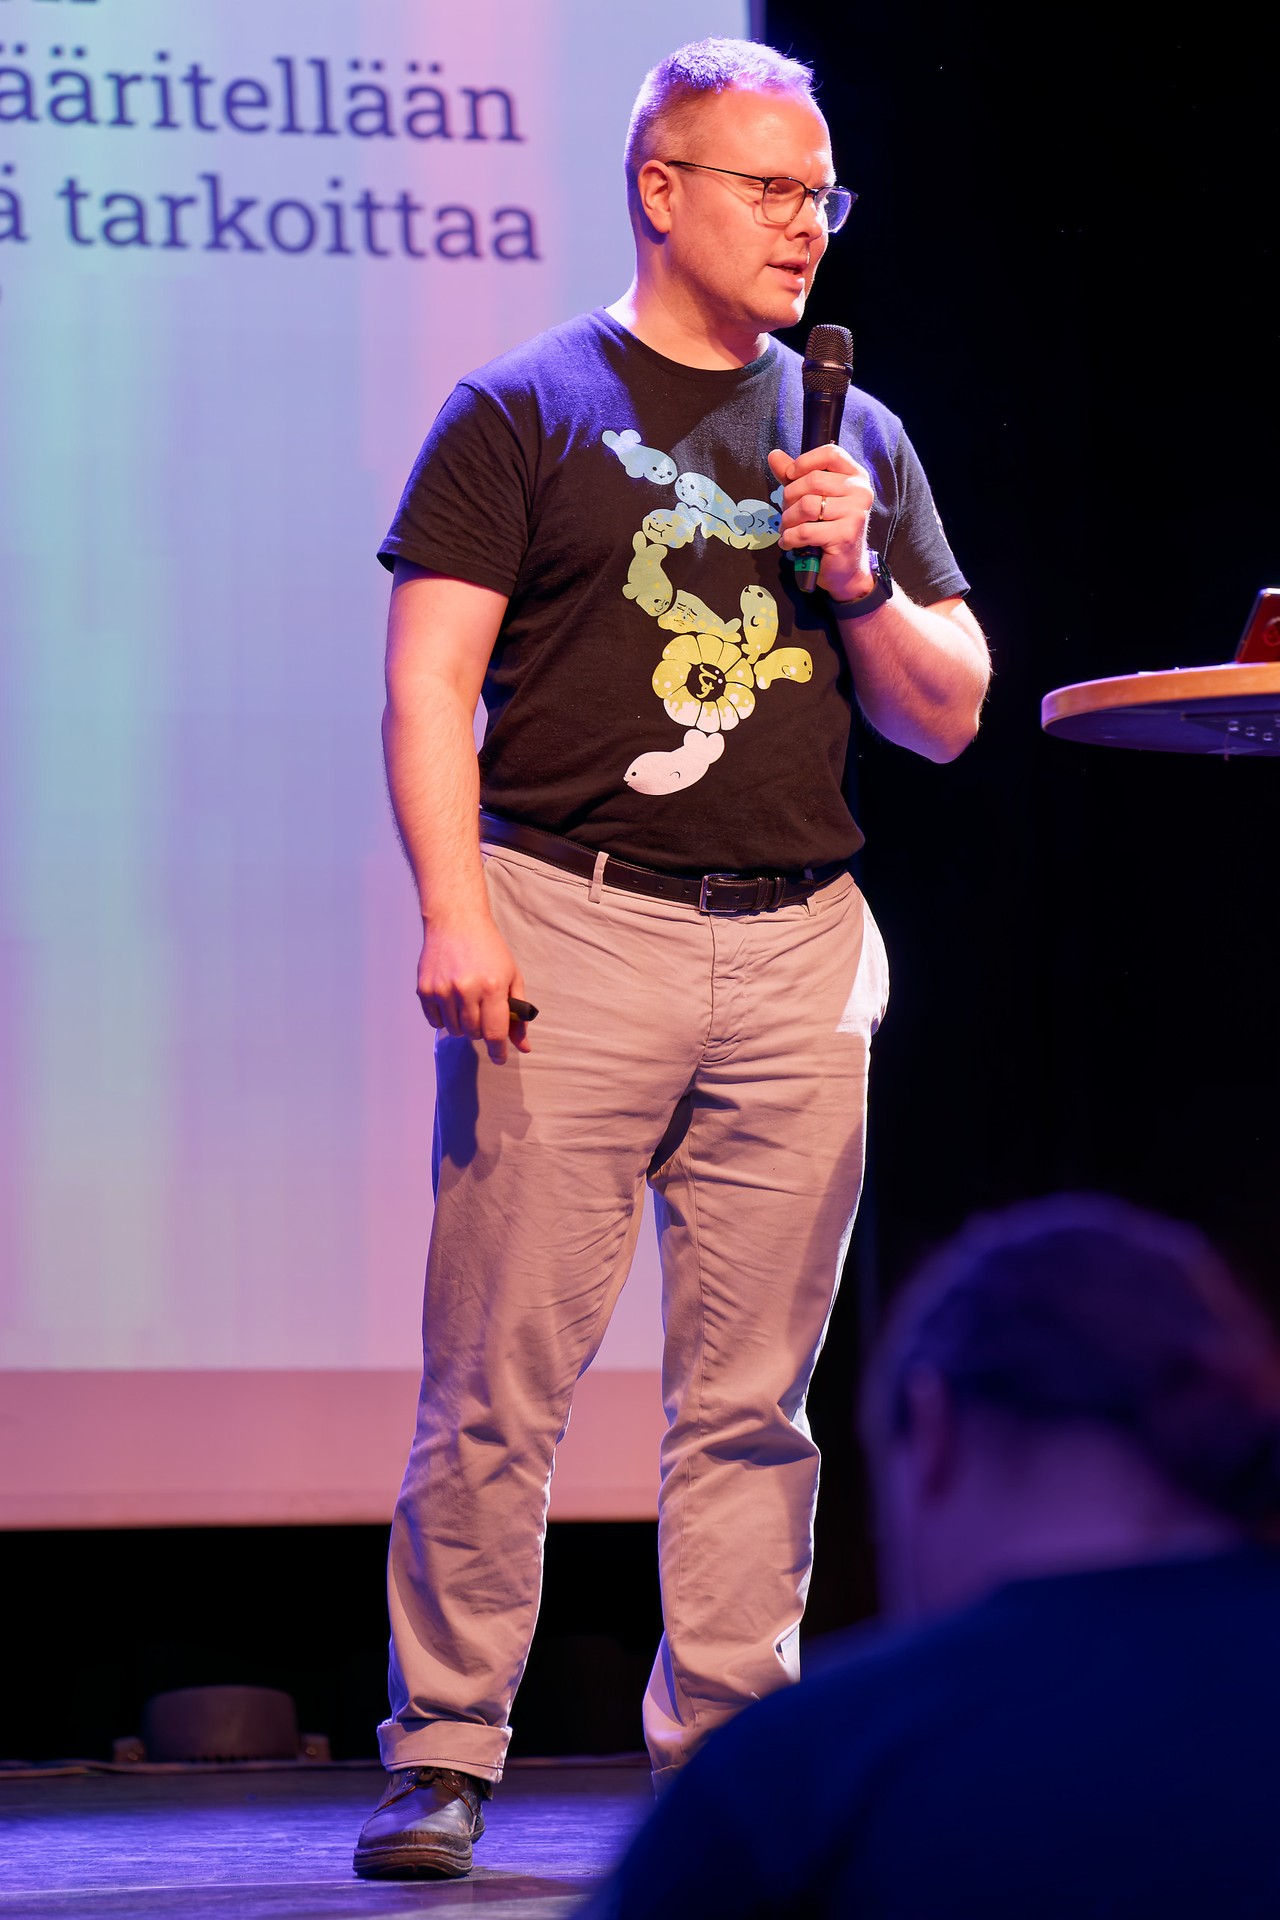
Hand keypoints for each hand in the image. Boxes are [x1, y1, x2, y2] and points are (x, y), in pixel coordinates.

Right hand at [416, 915, 531, 1064]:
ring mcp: (443, 990)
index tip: (499, 1058)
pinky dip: (444, 1018)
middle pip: (474, 1034)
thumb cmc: (489, 950)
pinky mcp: (425, 989)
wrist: (456, 922)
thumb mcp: (512, 977)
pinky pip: (435, 1021)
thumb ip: (518, 1014)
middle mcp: (466, 990)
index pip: (495, 1033)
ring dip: (463, 1025)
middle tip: (483, 1012)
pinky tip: (451, 1000)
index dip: (498, 1051)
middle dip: (481, 1031)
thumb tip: (523, 1046)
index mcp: (492, 987)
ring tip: (467, 1003)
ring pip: (454, 1030)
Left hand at [767, 445, 877, 603]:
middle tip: (787, 513)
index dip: (804, 463)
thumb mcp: (812, 498)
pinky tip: (789, 543)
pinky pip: (804, 530)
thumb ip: (795, 477)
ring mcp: (856, 513)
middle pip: (812, 480)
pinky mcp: (845, 535)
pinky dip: (789, 538)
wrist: (845, 569)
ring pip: (806, 505)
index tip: (790, 477)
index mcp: (855, 476)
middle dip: (790, 497)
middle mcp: (860, 491)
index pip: (829, 454)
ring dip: (788, 520)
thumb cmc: (828, 530)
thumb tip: (774, 455)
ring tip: (788, 529)